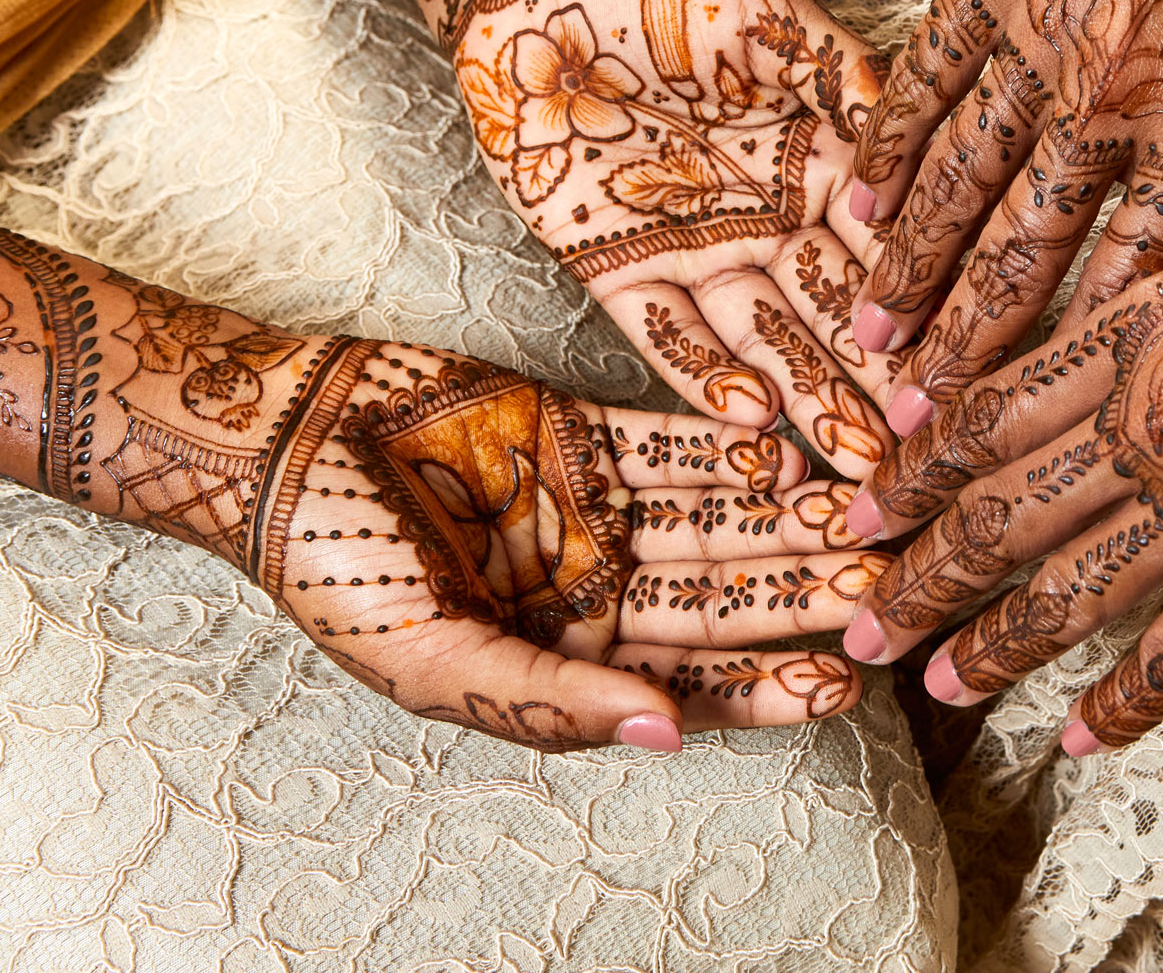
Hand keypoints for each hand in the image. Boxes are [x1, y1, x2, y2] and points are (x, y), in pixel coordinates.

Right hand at [256, 337, 885, 749]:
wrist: (276, 441)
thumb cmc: (334, 568)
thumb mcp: (432, 661)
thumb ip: (548, 701)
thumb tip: (666, 737)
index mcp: (564, 657)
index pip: (693, 680)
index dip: (769, 684)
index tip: (846, 684)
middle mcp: (595, 584)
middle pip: (724, 595)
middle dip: (802, 595)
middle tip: (887, 590)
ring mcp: (597, 502)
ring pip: (717, 517)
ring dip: (789, 520)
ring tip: (866, 519)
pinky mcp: (588, 426)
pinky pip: (676, 439)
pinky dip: (734, 446)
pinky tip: (798, 450)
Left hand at [453, 0, 902, 478]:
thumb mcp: (772, 16)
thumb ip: (844, 74)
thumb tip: (924, 129)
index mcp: (824, 164)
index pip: (889, 246)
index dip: (927, 303)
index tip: (967, 364)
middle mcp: (773, 223)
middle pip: (837, 314)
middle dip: (880, 384)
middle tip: (925, 452)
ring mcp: (700, 255)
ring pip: (765, 342)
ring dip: (810, 402)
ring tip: (857, 464)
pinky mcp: (620, 274)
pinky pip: (668, 337)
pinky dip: (709, 378)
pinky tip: (755, 423)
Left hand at [840, 72, 1162, 752]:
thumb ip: (1140, 312)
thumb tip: (1062, 356)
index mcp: (1138, 332)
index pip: (989, 414)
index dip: (915, 473)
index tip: (862, 513)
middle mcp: (1157, 415)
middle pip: (1003, 510)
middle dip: (919, 574)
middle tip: (857, 623)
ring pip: (1071, 586)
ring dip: (994, 643)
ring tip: (936, 683)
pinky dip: (1124, 701)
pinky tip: (1077, 739)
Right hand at [846, 0, 1162, 430]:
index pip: (1123, 277)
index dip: (1064, 361)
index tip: (1015, 421)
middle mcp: (1108, 102)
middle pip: (1023, 252)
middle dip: (965, 345)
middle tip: (914, 417)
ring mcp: (1038, 42)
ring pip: (959, 181)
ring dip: (910, 269)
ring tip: (869, 336)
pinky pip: (924, 83)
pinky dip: (885, 148)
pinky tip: (853, 209)